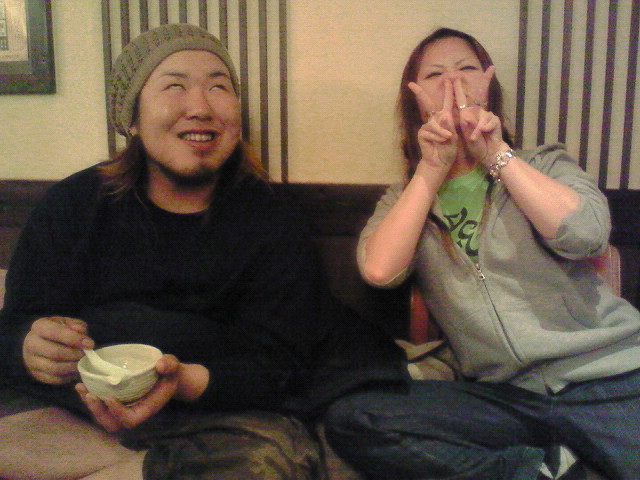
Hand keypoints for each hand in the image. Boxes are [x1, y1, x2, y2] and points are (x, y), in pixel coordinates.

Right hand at [23, 316, 93, 384]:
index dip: (74, 338)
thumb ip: (76, 326)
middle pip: (54, 352)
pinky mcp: (35, 374)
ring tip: (82, 362)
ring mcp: (30, 361)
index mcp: (39, 326)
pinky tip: (76, 370)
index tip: (90, 344)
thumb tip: (81, 332)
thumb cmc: (60, 330)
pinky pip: (54, 379)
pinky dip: (68, 376)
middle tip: (86, 355)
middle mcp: (30, 343)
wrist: (44, 341)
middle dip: (74, 354)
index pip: (55, 332)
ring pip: (54, 368)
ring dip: (72, 366)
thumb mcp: (69, 323)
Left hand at [75, 354, 207, 432]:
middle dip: (99, 412)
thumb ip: (170, 364)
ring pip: (103, 417)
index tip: (109, 397)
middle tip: (90, 395)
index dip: (118, 413)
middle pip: (112, 424)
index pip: (130, 420)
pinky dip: (90, 399)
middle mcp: (134, 412)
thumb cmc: (170, 372)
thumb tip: (160, 365)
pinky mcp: (117, 402)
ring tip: (81, 388)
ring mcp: (124, 409)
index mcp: (148, 407)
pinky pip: (101, 407)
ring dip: (90, 406)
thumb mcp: (173, 365)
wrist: (168, 376)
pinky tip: (82, 385)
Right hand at [408, 80, 457, 169]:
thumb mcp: (454, 137)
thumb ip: (450, 125)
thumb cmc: (448, 150)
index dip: (448, 90)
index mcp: (445, 118)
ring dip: (442, 131)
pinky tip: (440, 142)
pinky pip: (430, 131)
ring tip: (447, 139)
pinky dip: (438, 137)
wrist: (440, 163)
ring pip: (434, 123)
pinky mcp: (422, 133)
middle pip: (427, 104)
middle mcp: (434, 120)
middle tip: (411, 85)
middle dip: (420, 93)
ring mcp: (427, 126)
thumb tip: (444, 115)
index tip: (447, 79)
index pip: (446, 101)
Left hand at [452, 66, 506, 165]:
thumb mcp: (465, 136)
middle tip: (491, 69)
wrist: (488, 155)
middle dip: (485, 81)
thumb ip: (465, 125)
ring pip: (481, 115)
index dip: (458, 88)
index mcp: (467, 114)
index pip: (463, 99)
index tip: (456, 76)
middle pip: (482, 94)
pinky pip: (487, 122)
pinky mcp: (494, 120)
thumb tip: (465, 114)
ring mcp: (487, 115)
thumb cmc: (475, 145)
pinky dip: (482, 130)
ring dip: (476, 128)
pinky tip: (481, 135)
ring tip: (473, 138)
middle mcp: (477, 112)